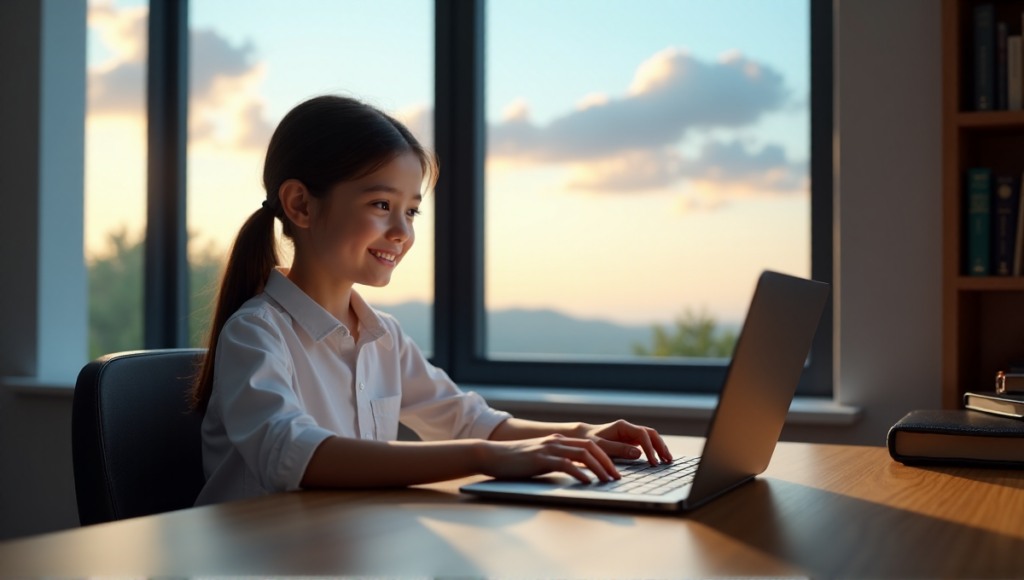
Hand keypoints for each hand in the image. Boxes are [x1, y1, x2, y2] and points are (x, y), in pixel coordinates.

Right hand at [476, 434, 620, 483]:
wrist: (492, 455)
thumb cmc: (515, 461)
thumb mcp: (540, 459)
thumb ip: (556, 461)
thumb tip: (575, 473)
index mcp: (558, 440)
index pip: (589, 445)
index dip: (606, 456)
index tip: (616, 470)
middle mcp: (556, 441)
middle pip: (591, 447)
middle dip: (608, 462)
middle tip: (618, 477)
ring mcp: (548, 448)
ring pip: (583, 454)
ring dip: (599, 468)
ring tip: (608, 481)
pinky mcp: (540, 459)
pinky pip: (566, 464)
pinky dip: (579, 473)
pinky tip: (587, 482)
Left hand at [580, 420, 672, 465]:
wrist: (583, 437)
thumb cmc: (590, 442)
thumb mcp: (601, 447)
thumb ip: (618, 449)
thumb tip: (638, 454)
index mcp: (622, 426)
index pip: (642, 434)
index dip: (650, 448)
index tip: (653, 461)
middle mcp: (628, 428)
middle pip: (650, 434)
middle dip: (660, 446)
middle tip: (667, 460)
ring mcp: (630, 433)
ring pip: (650, 437)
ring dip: (660, 447)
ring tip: (668, 460)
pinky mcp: (630, 440)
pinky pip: (646, 443)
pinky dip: (654, 449)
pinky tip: (659, 458)